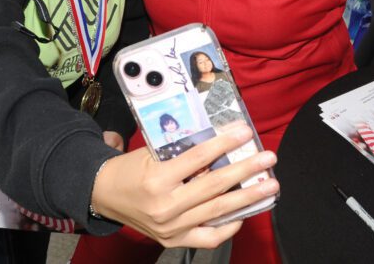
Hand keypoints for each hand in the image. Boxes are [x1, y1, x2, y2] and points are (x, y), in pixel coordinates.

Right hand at [91, 125, 278, 248]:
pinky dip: (229, 226)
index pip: (199, 158)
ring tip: (270, 187)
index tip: (244, 132)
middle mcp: (165, 207)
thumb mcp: (152, 151)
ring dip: (248, 198)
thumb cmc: (130, 169)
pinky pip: (209, 237)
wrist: (103, 195)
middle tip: (268, 159)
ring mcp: (171, 228)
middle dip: (246, 171)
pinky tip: (244, 213)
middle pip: (215, 187)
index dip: (224, 144)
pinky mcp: (174, 240)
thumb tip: (221, 139)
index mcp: (157, 179)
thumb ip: (184, 149)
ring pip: (218, 212)